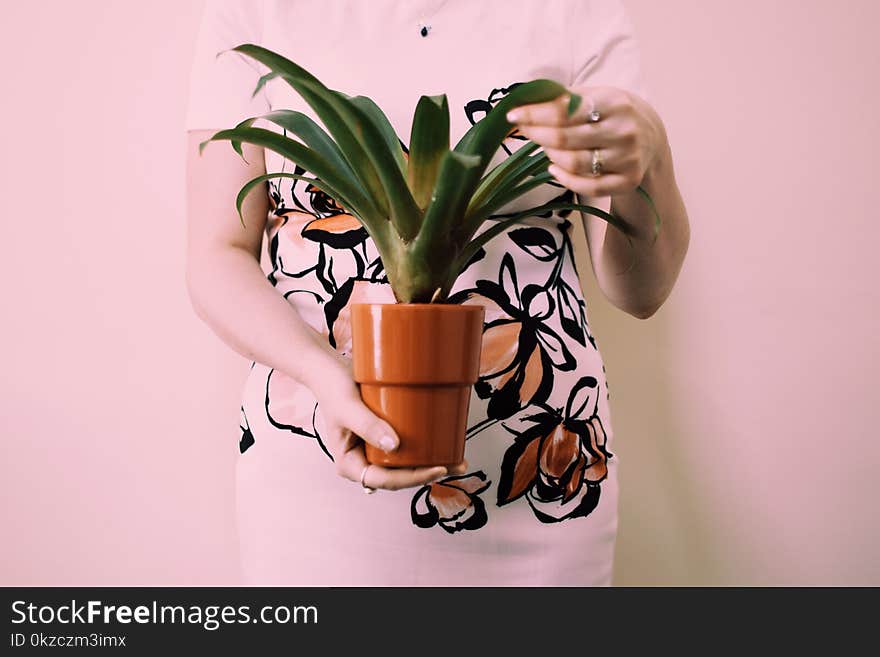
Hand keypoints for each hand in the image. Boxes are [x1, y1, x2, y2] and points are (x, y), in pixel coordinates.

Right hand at [305, 350, 467, 490]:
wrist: (329, 369)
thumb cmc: (332, 388)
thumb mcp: (348, 408)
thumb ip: (368, 425)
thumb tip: (394, 445)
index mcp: (350, 463)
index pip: (384, 479)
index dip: (413, 478)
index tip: (437, 468)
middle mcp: (363, 460)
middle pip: (399, 475)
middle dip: (427, 474)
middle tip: (457, 465)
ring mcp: (373, 448)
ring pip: (404, 464)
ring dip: (429, 463)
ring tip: (457, 458)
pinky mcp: (383, 435)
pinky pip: (405, 447)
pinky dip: (423, 447)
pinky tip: (442, 442)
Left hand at [506, 86, 665, 198]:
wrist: (652, 137)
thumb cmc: (614, 114)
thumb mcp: (597, 95)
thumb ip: (564, 97)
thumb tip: (524, 100)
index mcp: (615, 102)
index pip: (564, 110)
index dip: (534, 114)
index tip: (512, 115)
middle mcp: (623, 130)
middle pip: (564, 138)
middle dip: (536, 134)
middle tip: (522, 131)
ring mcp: (627, 158)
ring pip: (573, 163)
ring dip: (549, 155)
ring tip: (543, 146)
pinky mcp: (626, 181)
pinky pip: (587, 186)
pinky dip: (564, 179)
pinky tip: (553, 168)